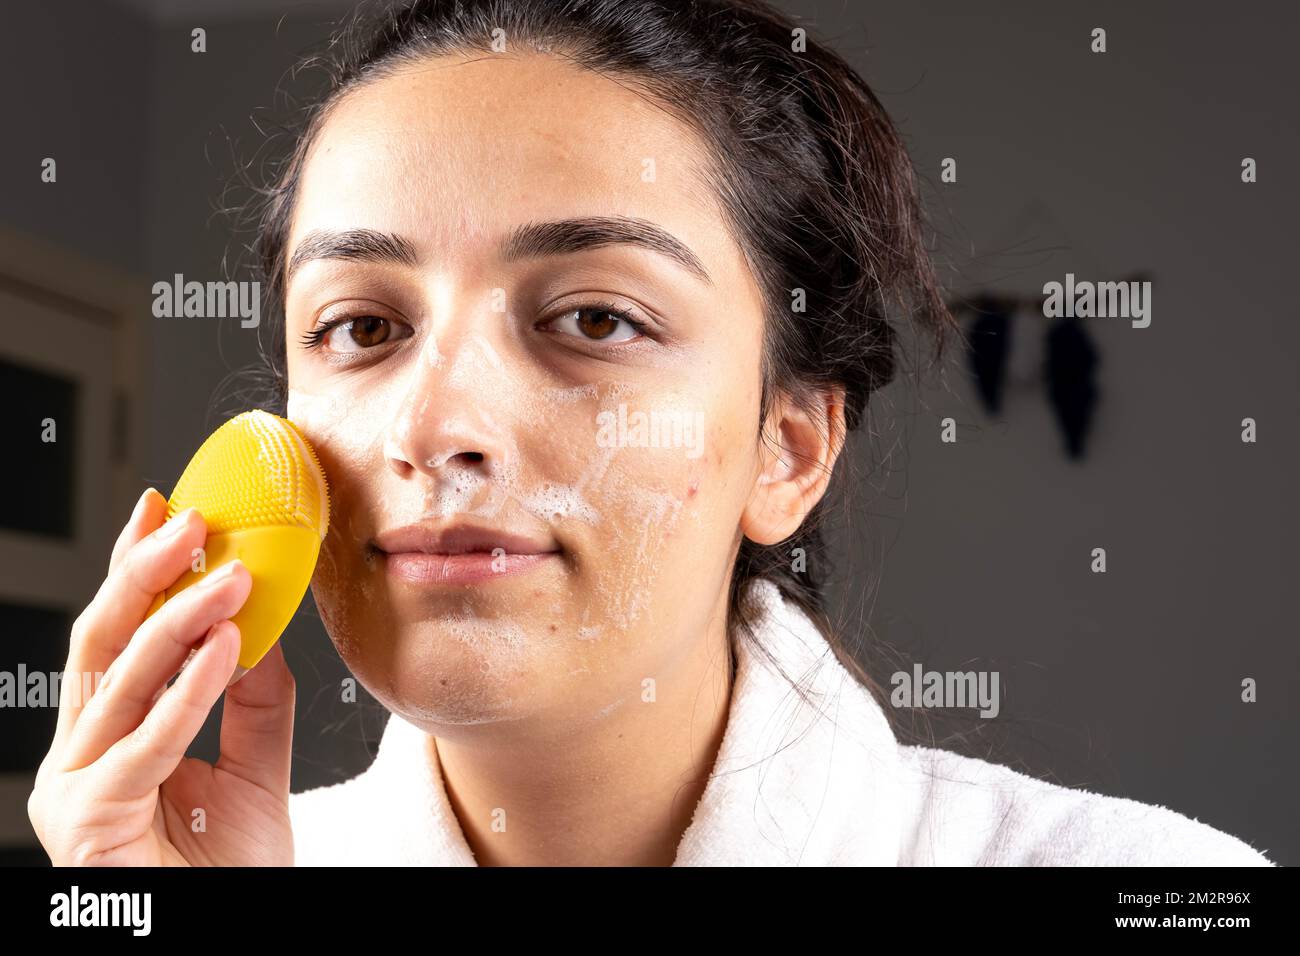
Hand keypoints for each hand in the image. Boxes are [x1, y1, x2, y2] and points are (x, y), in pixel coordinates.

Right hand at [27, 488, 295, 865]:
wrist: (230, 938)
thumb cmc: (230, 872)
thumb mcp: (255, 768)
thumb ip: (254, 700)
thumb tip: (261, 622)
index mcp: (111, 737)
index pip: (120, 637)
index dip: (139, 570)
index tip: (168, 510)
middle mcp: (81, 755)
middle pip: (102, 643)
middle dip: (145, 572)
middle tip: (192, 520)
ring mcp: (73, 788)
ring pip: (120, 679)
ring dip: (180, 619)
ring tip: (231, 575)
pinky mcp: (85, 820)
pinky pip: (145, 742)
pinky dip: (189, 689)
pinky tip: (226, 646)